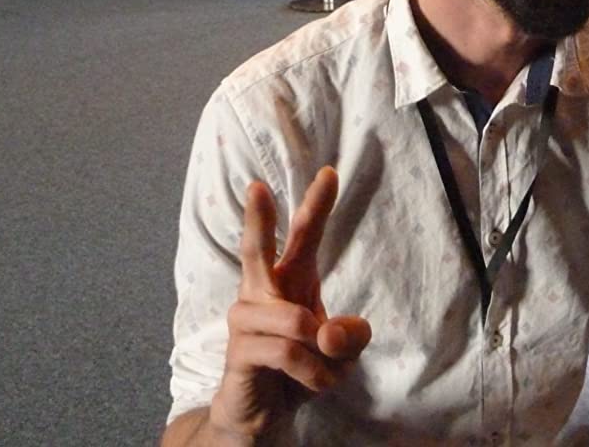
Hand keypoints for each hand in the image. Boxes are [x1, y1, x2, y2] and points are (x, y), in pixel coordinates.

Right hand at [207, 167, 371, 440]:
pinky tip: (315, 382)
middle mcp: (261, 293)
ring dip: (322, 352)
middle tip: (256, 186)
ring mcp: (245, 322)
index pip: (305, 236)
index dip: (317, 204)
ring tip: (325, 368)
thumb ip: (350, 336)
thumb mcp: (342, 353)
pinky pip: (287, 353)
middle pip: (256, 250)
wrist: (265, 417)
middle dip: (258, 219)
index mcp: (290, 281)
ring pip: (294, 321)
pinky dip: (312, 372)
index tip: (330, 172)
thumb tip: (328, 332)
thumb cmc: (301, 369)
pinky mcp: (238, 353)